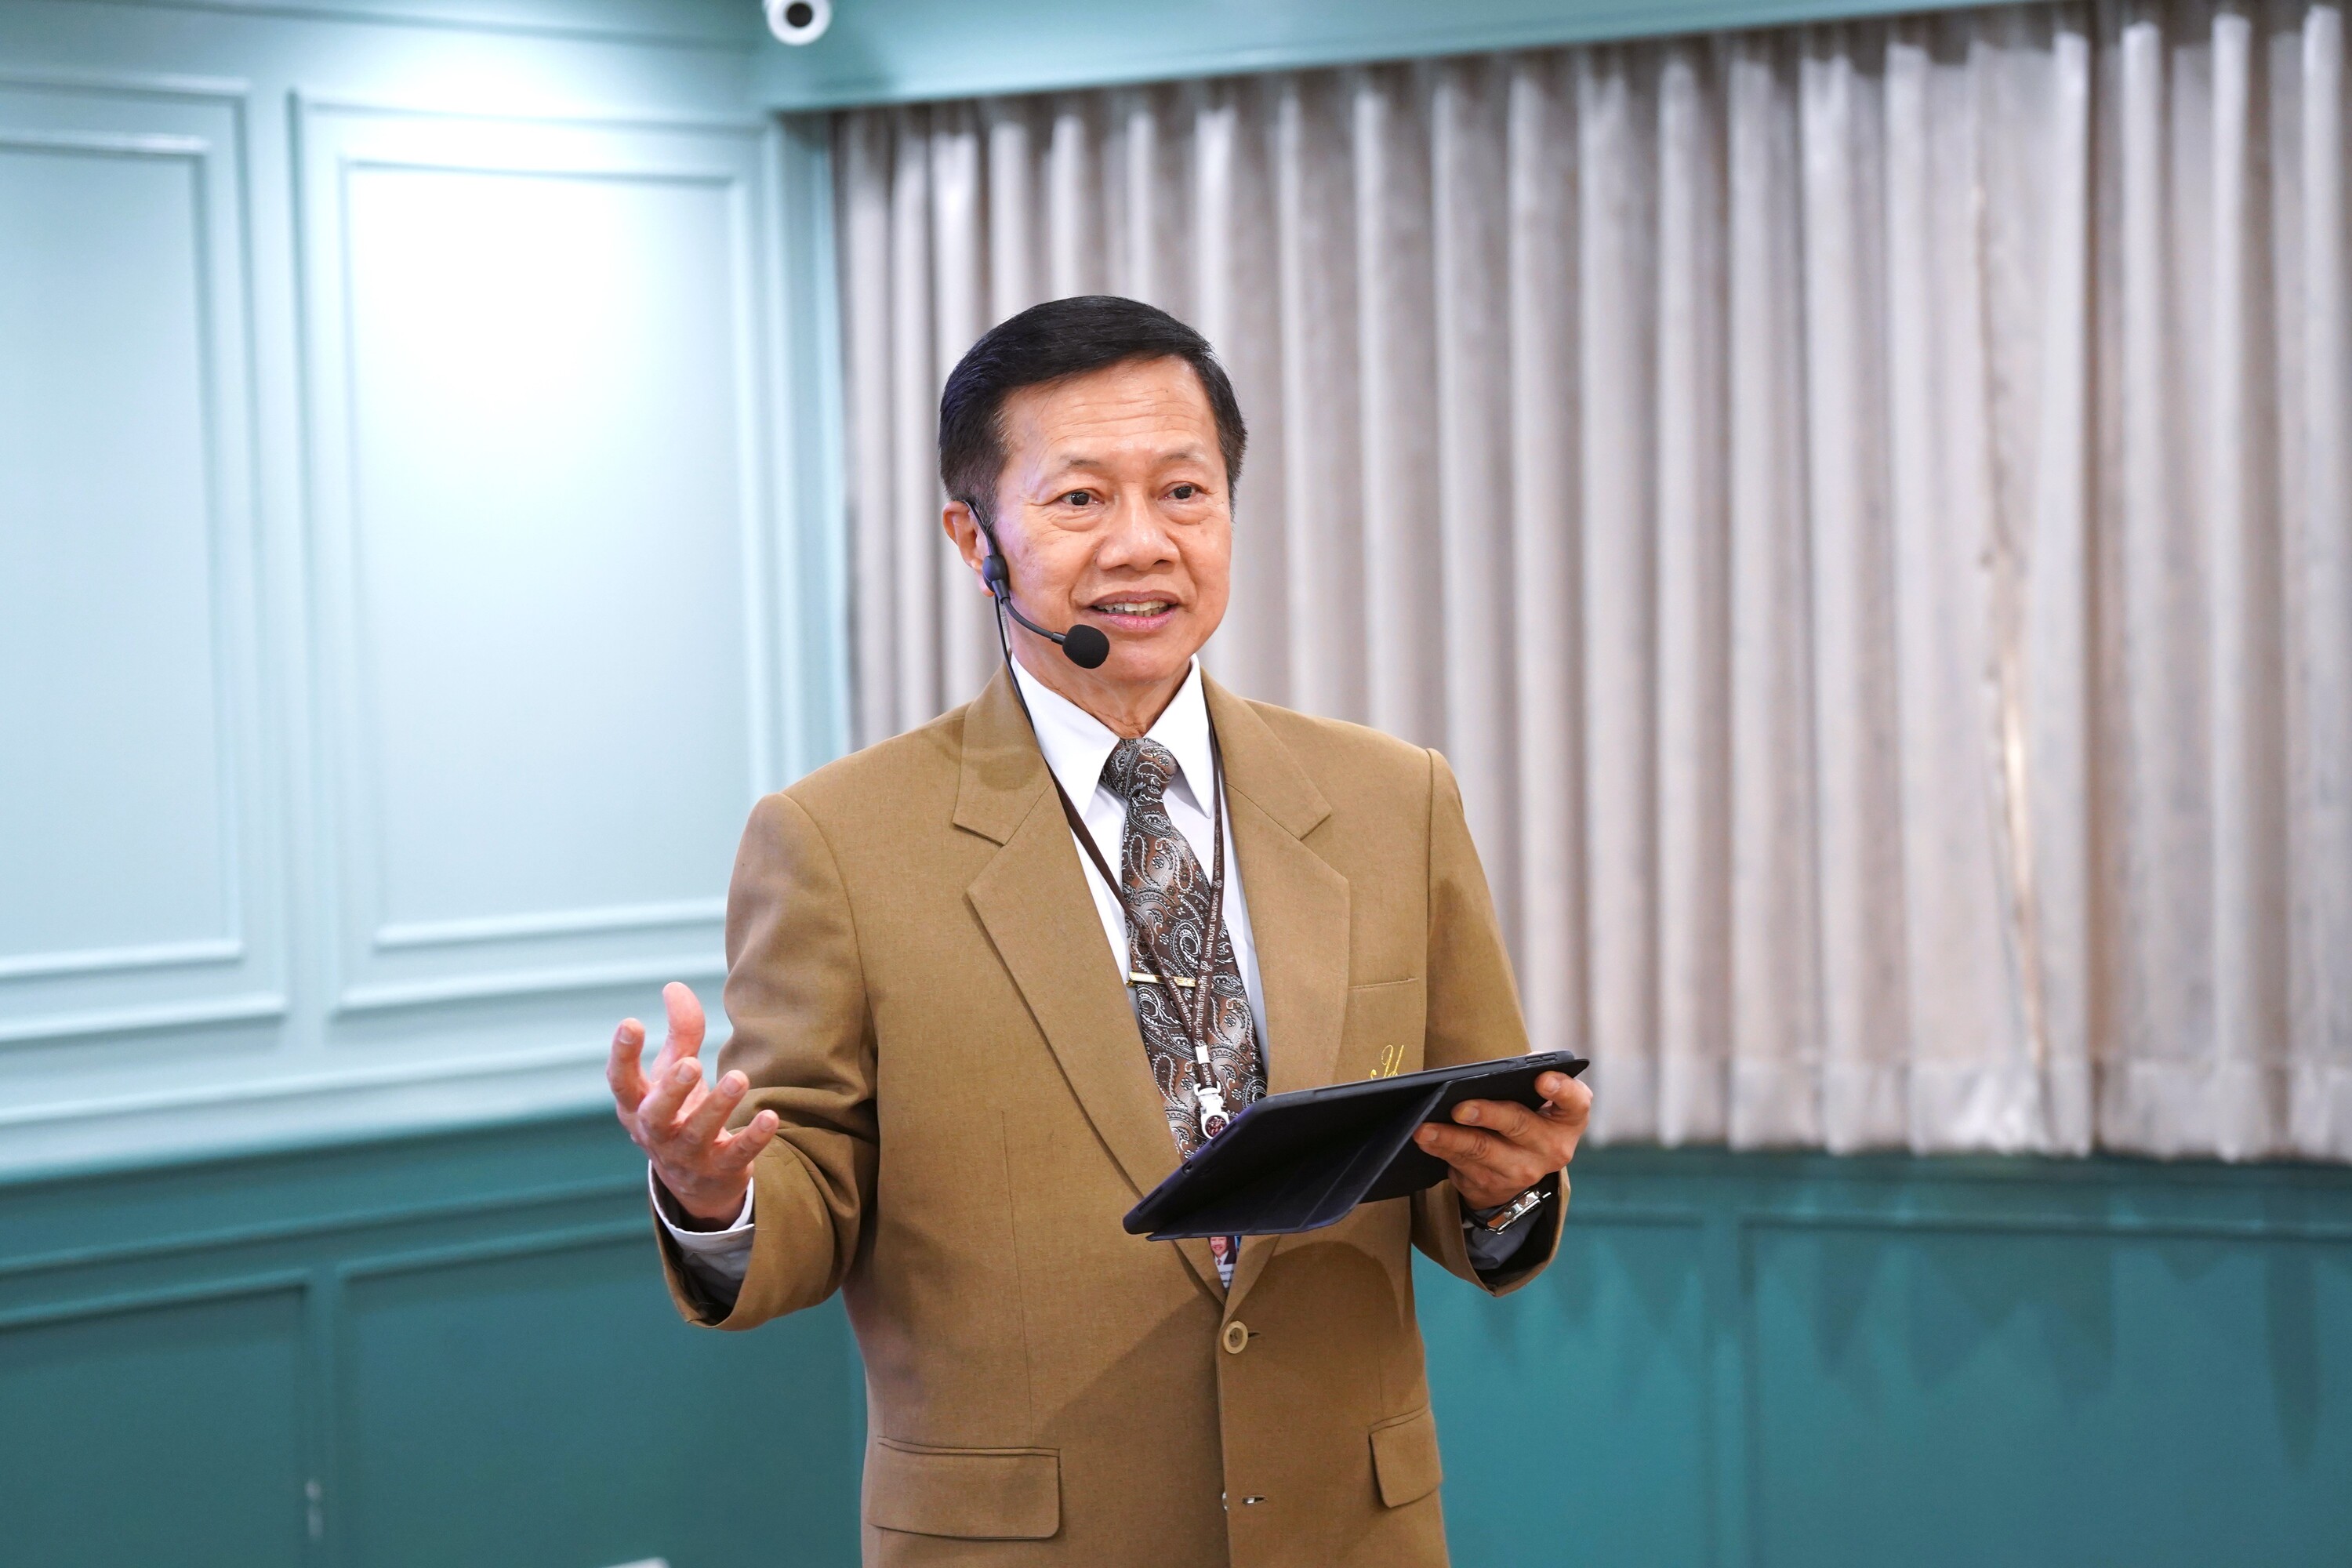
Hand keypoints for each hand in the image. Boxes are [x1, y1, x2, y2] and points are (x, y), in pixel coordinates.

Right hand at [608, 981, 779, 1224]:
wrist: (695, 1180)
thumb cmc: (678, 1110)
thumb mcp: (673, 1073)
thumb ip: (679, 1033)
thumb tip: (674, 986)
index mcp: (637, 1106)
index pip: (621, 1082)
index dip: (622, 1054)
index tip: (631, 1022)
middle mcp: (656, 1133)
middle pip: (657, 1115)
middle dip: (672, 1090)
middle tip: (691, 1064)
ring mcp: (687, 1155)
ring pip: (698, 1134)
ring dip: (718, 1107)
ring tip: (739, 1078)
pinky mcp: (720, 1169)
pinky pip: (736, 1155)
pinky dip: (753, 1137)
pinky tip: (770, 1116)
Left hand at [1411, 1070, 1591, 1211]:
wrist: (1520, 1169)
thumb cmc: (1529, 1118)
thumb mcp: (1541, 1101)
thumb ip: (1528, 1077)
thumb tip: (1513, 1062)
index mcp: (1569, 1119)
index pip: (1575, 1102)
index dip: (1562, 1089)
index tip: (1542, 1079)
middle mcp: (1552, 1149)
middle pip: (1519, 1125)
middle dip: (1487, 1115)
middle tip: (1460, 1107)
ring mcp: (1523, 1172)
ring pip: (1482, 1150)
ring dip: (1451, 1139)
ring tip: (1426, 1128)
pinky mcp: (1493, 1185)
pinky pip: (1463, 1166)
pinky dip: (1441, 1150)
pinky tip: (1425, 1140)